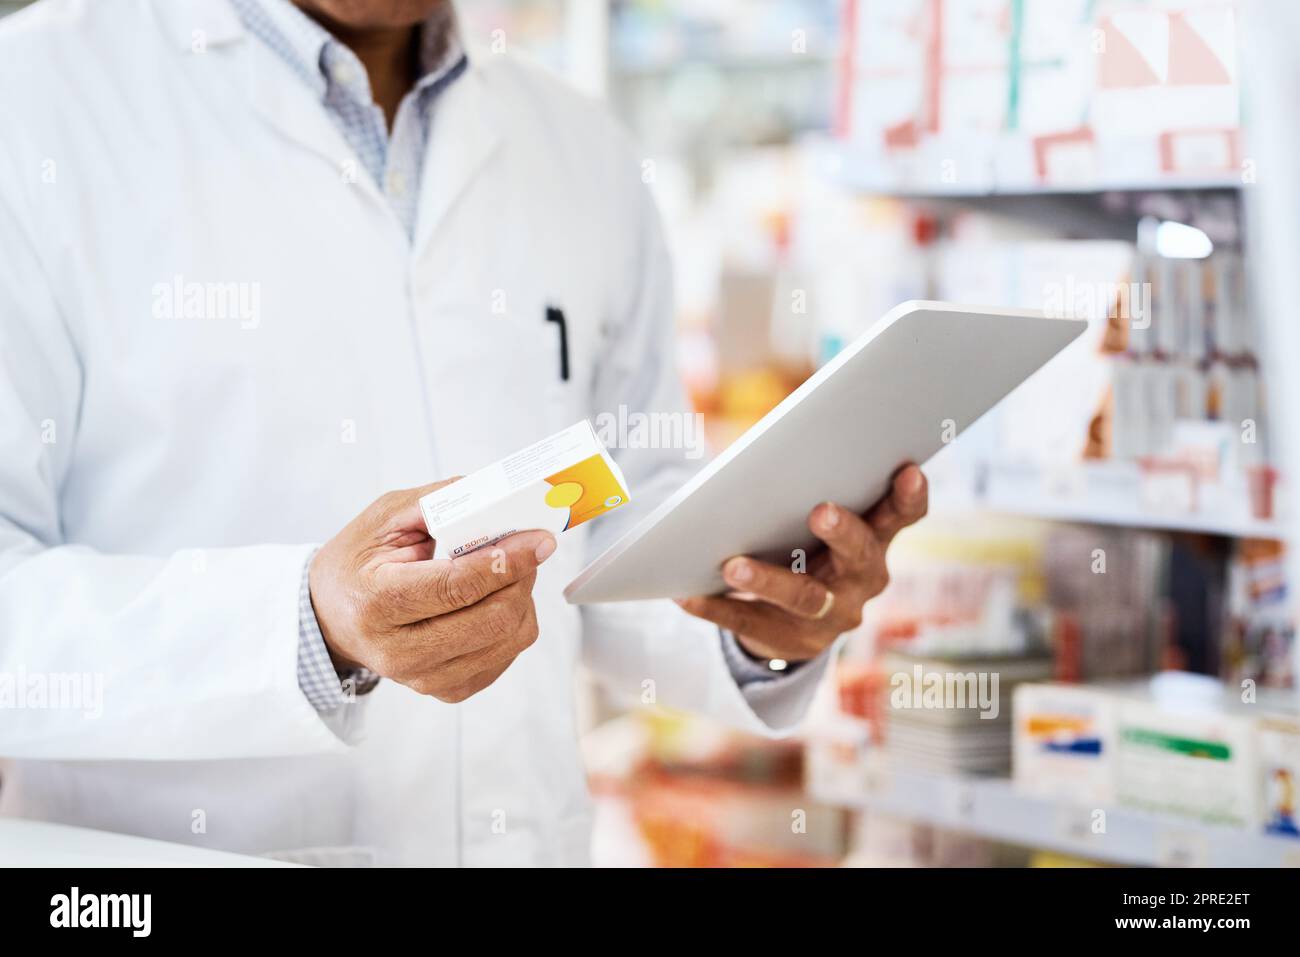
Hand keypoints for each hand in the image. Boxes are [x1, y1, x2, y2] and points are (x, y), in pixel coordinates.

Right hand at [308, 480, 556, 702]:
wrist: (332, 616)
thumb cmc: (360, 562)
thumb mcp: (385, 518)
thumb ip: (440, 503)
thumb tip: (499, 499)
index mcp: (375, 603)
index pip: (455, 587)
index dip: (505, 562)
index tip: (538, 540)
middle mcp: (398, 652)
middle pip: (492, 619)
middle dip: (521, 577)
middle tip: (525, 547)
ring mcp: (424, 679)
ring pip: (509, 638)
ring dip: (522, 597)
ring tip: (505, 572)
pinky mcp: (449, 690)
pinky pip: (507, 654)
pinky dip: (514, 621)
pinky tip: (492, 600)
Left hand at [676, 465, 926, 662]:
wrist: (793, 620)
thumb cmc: (804, 542)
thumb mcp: (820, 521)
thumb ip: (813, 488)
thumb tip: (774, 453)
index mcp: (876, 539)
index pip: (901, 517)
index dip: (909, 497)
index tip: (908, 469)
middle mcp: (863, 580)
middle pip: (861, 557)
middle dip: (843, 533)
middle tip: (821, 511)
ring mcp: (830, 616)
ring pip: (805, 599)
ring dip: (769, 580)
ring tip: (732, 566)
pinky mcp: (789, 640)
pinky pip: (748, 622)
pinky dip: (716, 608)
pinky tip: (686, 594)